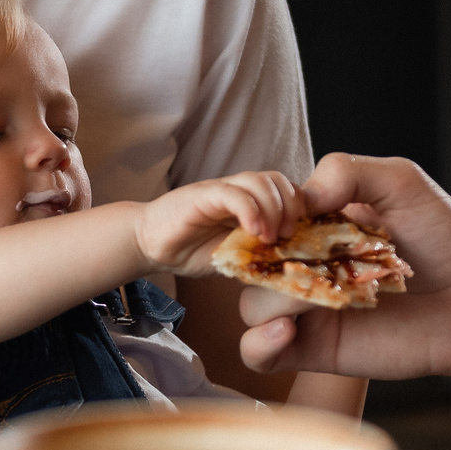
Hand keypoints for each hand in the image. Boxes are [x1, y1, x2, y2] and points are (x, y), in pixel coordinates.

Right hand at [134, 171, 298, 275]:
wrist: (150, 245)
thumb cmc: (192, 250)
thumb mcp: (235, 256)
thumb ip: (259, 255)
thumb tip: (290, 269)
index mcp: (249, 202)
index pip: (285, 189)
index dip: (299, 208)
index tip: (300, 236)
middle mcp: (238, 191)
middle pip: (277, 179)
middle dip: (291, 206)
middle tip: (289, 236)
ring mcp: (220, 191)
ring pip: (259, 181)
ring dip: (274, 208)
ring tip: (270, 237)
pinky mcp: (203, 195)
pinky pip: (233, 193)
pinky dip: (250, 210)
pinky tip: (253, 231)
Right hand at [236, 154, 450, 384]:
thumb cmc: (444, 235)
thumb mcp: (397, 181)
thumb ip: (343, 172)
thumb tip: (297, 200)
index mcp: (315, 225)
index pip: (261, 220)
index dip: (262, 221)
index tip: (289, 224)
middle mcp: (304, 266)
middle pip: (249, 265)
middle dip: (266, 263)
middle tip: (309, 264)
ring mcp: (308, 311)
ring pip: (252, 307)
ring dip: (274, 300)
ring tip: (318, 300)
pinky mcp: (315, 350)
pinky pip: (258, 353)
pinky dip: (259, 343)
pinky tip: (287, 331)